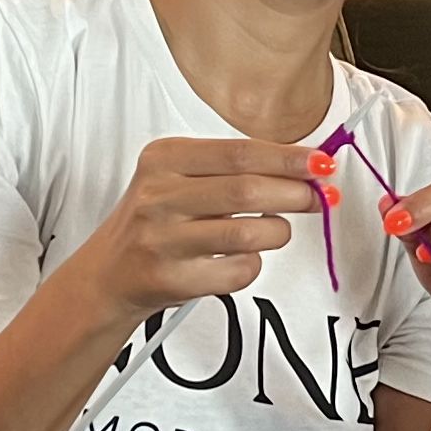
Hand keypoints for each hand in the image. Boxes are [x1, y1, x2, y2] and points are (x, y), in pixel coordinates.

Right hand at [57, 137, 322, 322]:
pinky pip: (239, 271)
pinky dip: (253, 265)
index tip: (321, 163)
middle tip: (317, 197)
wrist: (109, 272)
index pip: (239, 152)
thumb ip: (236, 169)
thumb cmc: (159, 219)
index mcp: (164, 158)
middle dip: (294, 194)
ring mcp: (163, 239)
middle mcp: (158, 196)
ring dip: (277, 232)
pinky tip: (242, 258)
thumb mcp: (181, 178)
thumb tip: (307, 170)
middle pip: (246, 190)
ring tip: (276, 229)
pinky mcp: (172, 279)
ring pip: (248, 234)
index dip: (288, 159)